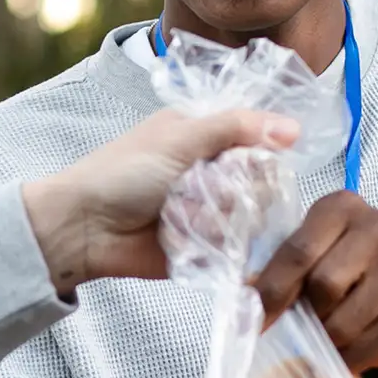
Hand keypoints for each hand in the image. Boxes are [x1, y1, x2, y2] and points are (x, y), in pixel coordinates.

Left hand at [21, 109, 296, 293]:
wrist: (84, 229)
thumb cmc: (122, 173)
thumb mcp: (180, 138)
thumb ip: (237, 128)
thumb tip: (294, 128)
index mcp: (204, 135)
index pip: (259, 138)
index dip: (264, 150)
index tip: (256, 158)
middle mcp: (211, 171)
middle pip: (262, 181)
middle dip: (238, 189)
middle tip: (207, 189)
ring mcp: (210, 210)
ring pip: (252, 217)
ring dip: (221, 217)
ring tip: (184, 215)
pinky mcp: (205, 247)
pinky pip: (235, 249)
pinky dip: (217, 244)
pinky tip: (192, 239)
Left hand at [249, 190, 377, 372]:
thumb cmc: (342, 267)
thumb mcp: (312, 253)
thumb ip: (279, 266)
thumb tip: (245, 298)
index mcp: (342, 206)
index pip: (298, 251)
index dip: (271, 290)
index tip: (256, 320)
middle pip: (324, 285)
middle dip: (305, 313)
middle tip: (300, 323)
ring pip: (344, 323)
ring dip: (325, 339)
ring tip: (325, 333)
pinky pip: (365, 348)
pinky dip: (345, 359)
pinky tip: (346, 349)